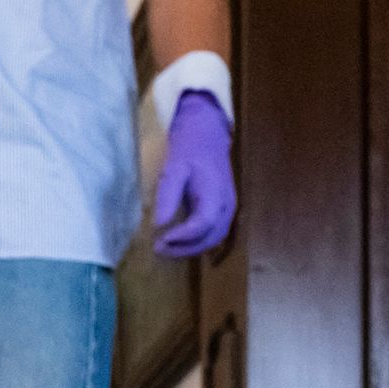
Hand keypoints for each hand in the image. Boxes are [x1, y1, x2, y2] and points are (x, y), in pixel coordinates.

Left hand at [153, 91, 235, 258]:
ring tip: (166, 249)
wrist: (208, 138)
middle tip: (158, 250)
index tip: (160, 240)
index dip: (182, 237)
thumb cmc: (190, 151)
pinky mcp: (226, 212)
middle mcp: (227, 204)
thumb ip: (168, 196)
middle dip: (184, 249)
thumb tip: (158, 225)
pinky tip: (178, 243)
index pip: (203, 223)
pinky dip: (197, 244)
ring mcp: (229, 209)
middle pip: (210, 237)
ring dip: (190, 250)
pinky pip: (214, 234)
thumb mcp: (174, 169)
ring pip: (214, 239)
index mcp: (215, 192)